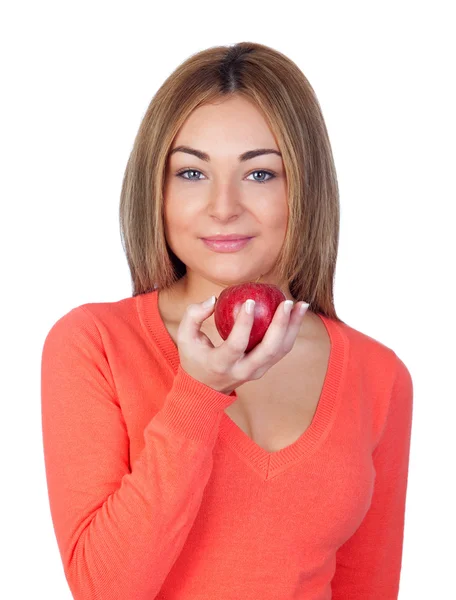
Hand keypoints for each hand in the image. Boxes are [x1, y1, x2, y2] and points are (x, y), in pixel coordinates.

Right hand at [176, 296, 309, 394]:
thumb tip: (214, 299)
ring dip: (293, 327)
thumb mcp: (186, 337)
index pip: (236, 345)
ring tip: (302, 305)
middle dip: (280, 325)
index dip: (244, 324)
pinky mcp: (265, 368)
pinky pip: (282, 350)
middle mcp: (243, 371)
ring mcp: (257, 372)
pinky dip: (292, 331)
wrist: (205, 388)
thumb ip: (194, 315)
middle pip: (268, 350)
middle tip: (286, 303)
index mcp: (221, 364)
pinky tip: (297, 313)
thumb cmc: (194, 357)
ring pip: (280, 351)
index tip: (250, 301)